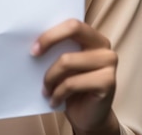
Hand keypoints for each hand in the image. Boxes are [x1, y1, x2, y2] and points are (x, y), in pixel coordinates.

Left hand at [31, 18, 118, 133]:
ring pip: (67, 60)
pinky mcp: (108, 82)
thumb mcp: (63, 65)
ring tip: (44, 89)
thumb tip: (33, 42)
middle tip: (33, 56)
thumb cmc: (72, 87)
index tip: (33, 48)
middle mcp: (104, 46)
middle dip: (49, 40)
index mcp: (92, 36)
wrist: (88, 117)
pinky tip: (53, 100)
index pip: (72, 24)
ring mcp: (109, 62)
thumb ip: (57, 49)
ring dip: (49, 77)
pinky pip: (72, 83)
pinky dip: (58, 93)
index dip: (50, 33)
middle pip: (74, 30)